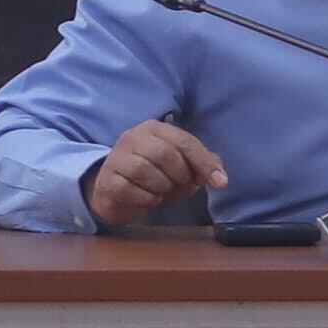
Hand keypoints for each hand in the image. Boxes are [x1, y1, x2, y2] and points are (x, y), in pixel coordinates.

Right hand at [87, 120, 228, 226]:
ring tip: (162, 191)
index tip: (220, 183)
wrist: (116, 191)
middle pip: (165, 154)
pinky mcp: (107, 180)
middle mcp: (133, 137)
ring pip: (145, 170)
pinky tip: (149, 199)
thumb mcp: (180, 168)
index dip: (204, 162)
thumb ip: (201, 165)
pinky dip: (147, 198)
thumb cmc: (153, 176)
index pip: (184, 141)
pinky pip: (130, 189)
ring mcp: (116, 157)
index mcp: (154, 128)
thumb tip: (219, 176)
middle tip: (181, 185)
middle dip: (180, 175)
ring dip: (162, 187)